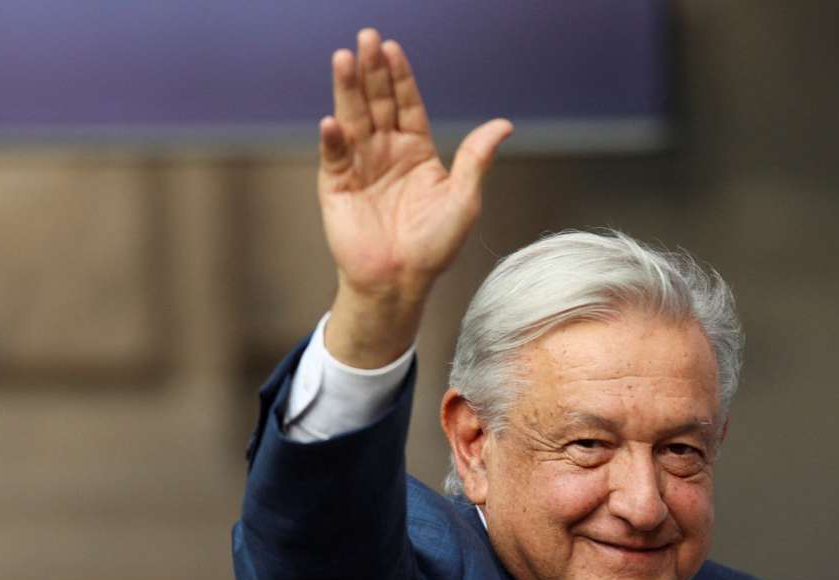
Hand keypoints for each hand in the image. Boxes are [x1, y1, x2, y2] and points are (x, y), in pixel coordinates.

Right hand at [318, 28, 511, 366]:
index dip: (400, 77)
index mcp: (417, 151)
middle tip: (366, 39)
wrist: (402, 281)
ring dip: (347, 90)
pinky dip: (333, 139)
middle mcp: (386, 152)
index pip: (407, 104)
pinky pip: (335, 156)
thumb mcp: (465, 199)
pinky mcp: (336, 186)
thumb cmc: (435, 245)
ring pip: (353, 119)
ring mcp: (360, 166)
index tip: (393, 48)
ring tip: (343, 59)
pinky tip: (333, 121)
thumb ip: (477, 158)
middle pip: (377, 102)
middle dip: (371, 71)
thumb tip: (504, 124)